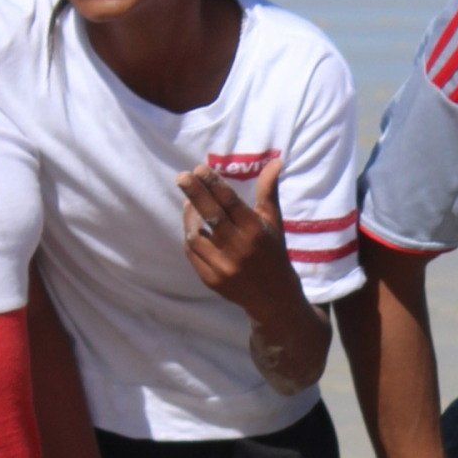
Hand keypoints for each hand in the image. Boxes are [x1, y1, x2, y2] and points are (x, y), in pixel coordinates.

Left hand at [179, 156, 295, 315]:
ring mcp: (223, 266)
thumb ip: (269, 191)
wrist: (274, 297)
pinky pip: (192, 254)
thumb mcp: (274, 222)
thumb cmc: (273, 252)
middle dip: (195, 194)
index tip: (199, 169)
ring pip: (196, 235)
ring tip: (189, 203)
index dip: (213, 184)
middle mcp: (239, 249)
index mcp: (256, 231)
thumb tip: (275, 160)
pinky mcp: (211, 280)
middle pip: (211, 216)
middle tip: (183, 177)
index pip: (230, 202)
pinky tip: (192, 226)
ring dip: (189, 217)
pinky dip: (190, 237)